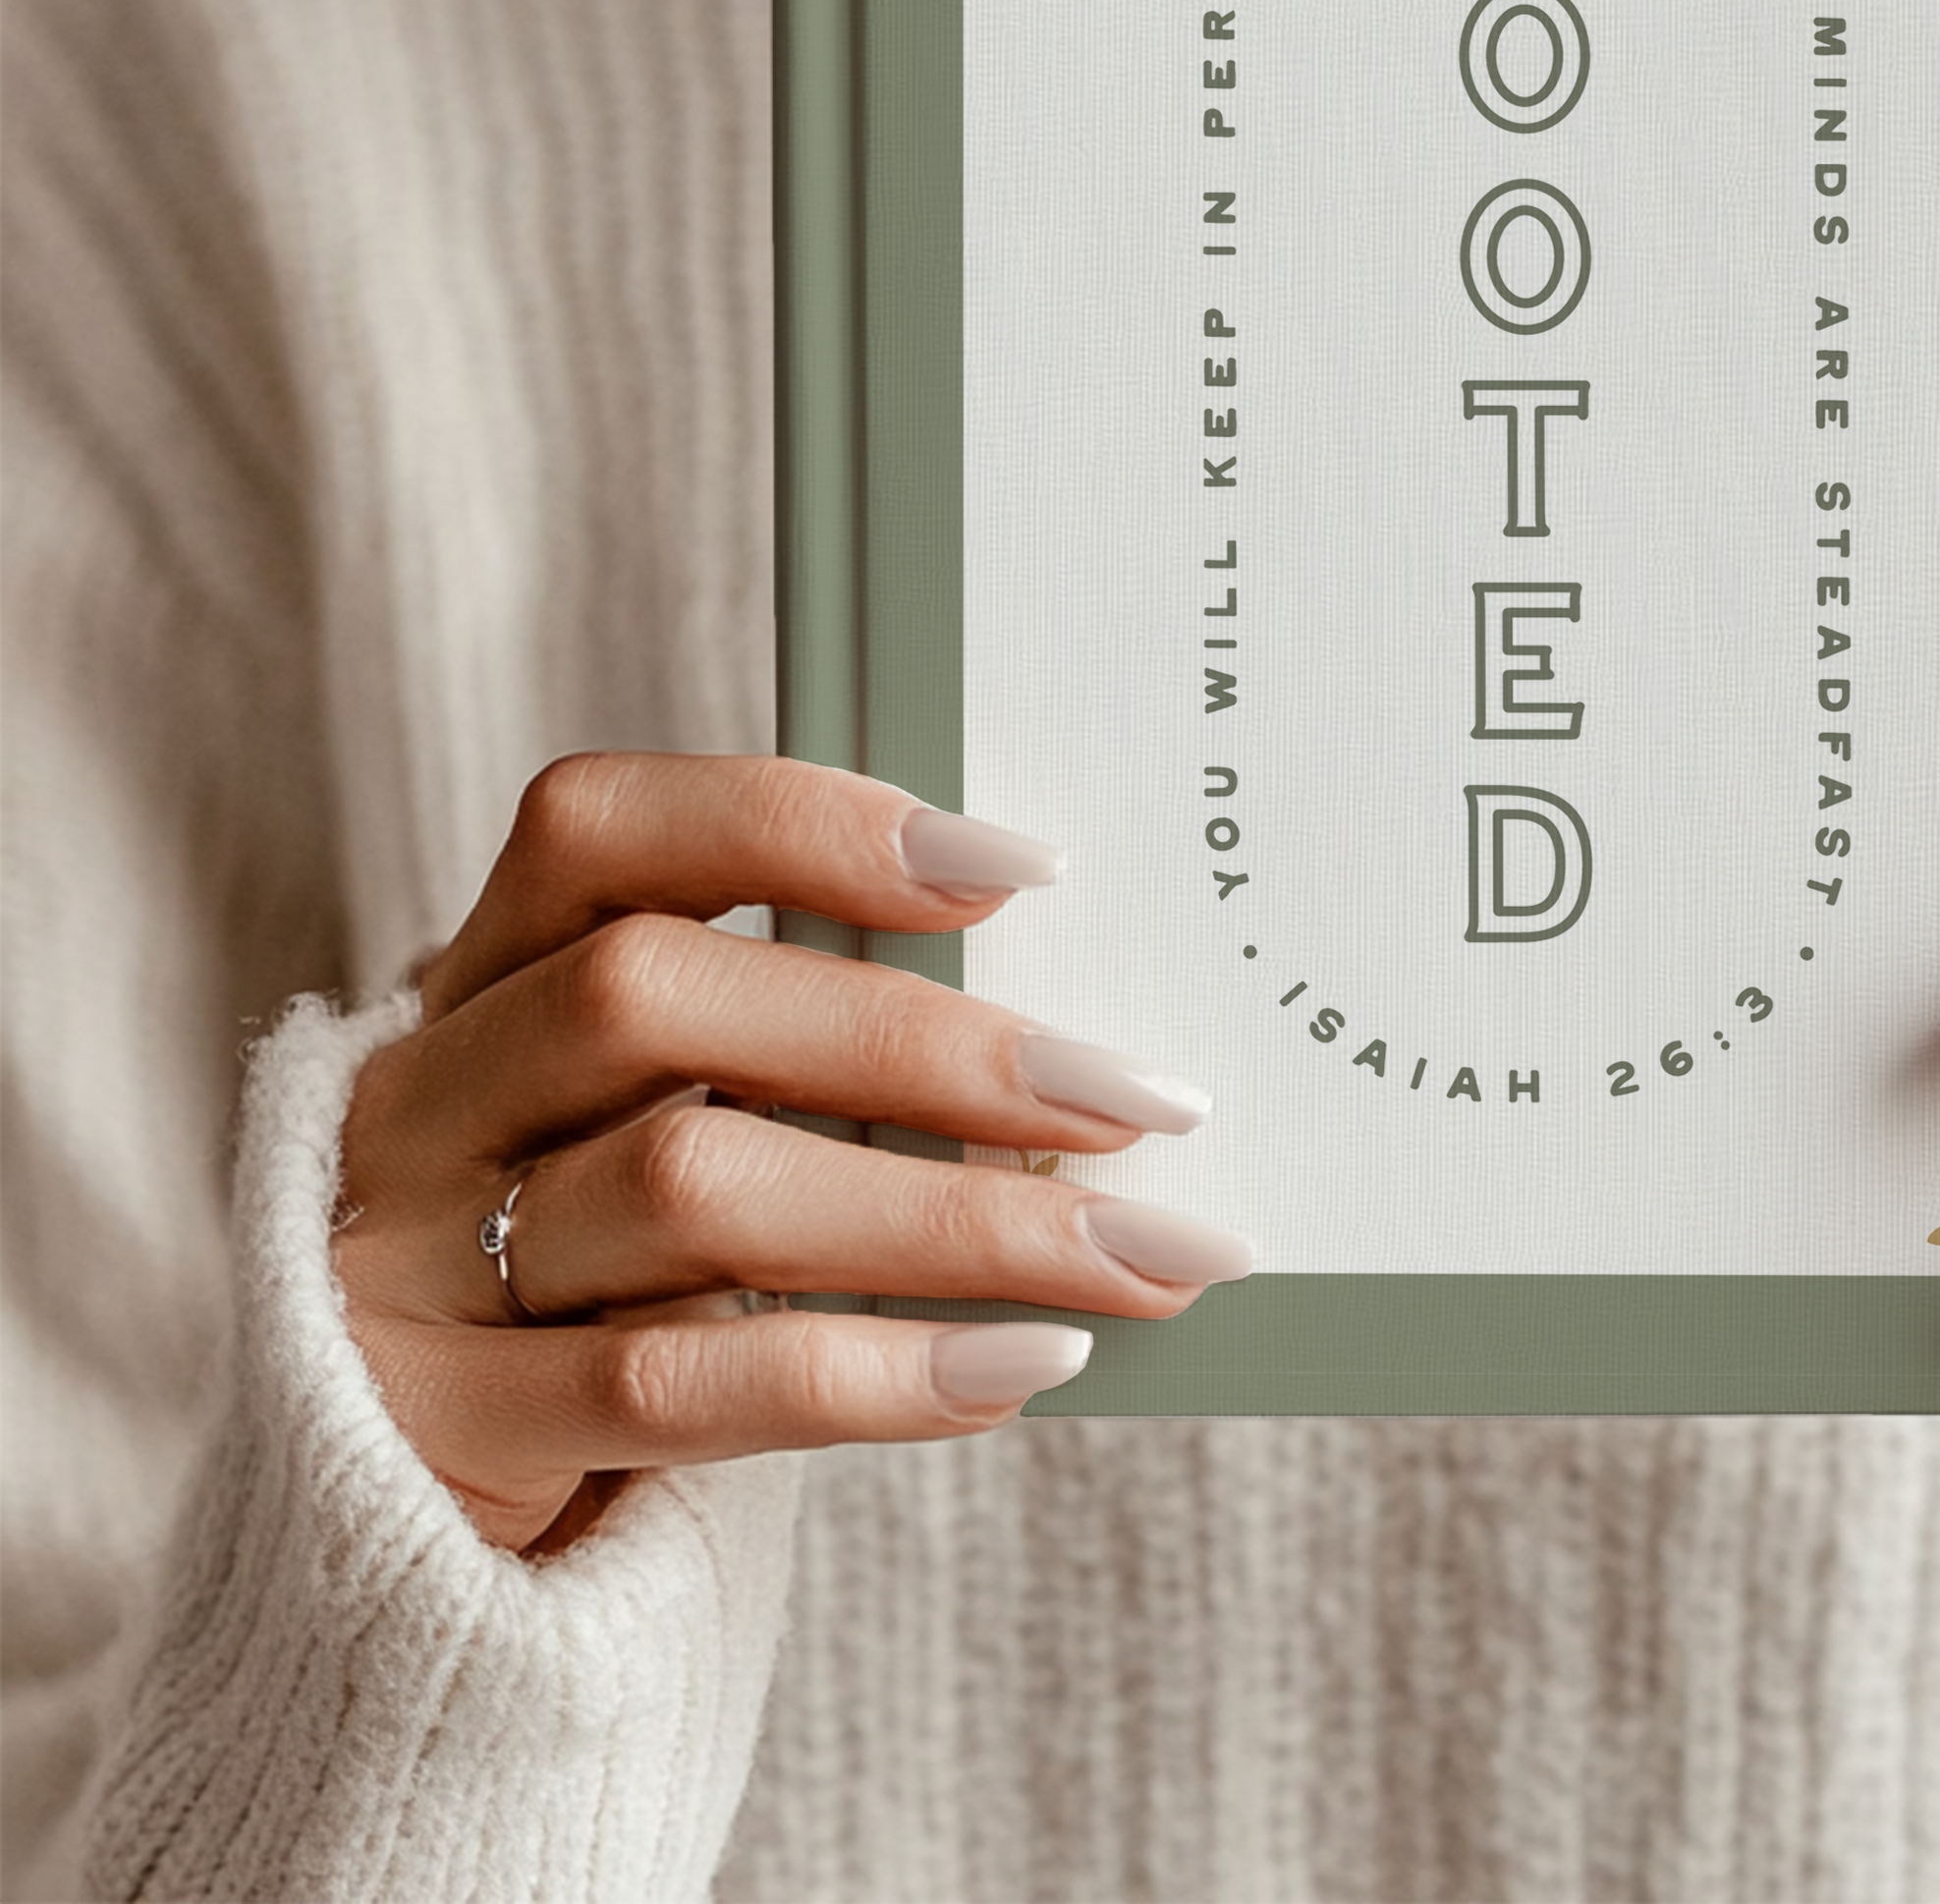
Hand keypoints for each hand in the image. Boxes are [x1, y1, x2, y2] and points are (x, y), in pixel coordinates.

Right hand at [334, 753, 1251, 1553]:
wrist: (402, 1514)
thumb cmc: (609, 1269)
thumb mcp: (667, 1123)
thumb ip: (804, 1052)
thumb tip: (1083, 1048)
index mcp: (488, 969)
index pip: (605, 827)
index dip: (805, 824)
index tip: (1019, 869)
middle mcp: (427, 1092)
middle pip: (653, 996)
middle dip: (925, 1044)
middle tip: (1137, 1102)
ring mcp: (404, 1260)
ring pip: (687, 1186)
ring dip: (946, 1217)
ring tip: (1130, 1255)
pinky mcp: (430, 1431)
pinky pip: (670, 1387)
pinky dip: (870, 1373)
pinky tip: (1017, 1367)